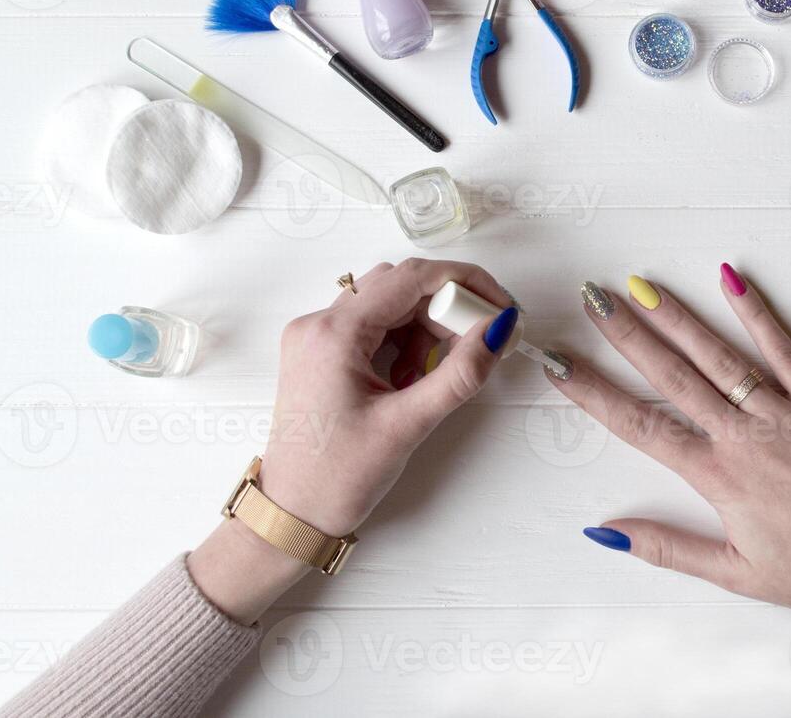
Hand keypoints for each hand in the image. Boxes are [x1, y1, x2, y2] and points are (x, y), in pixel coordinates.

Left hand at [189, 258, 516, 622]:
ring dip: (424, 329)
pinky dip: (403, 343)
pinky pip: (373, 326)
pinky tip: (410, 380)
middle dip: (446, 310)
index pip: (410, 278)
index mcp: (334, 334)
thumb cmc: (337, 477)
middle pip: (400, 286)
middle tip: (476, 345)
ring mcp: (316, 337)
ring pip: (389, 305)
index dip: (464, 283)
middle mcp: (319, 324)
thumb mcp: (408, 425)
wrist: (290, 513)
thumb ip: (459, 374)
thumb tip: (498, 330)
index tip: (500, 305)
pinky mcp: (321, 353)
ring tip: (433, 378)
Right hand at [547, 266, 790, 680]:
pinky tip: (730, 279)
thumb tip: (604, 532)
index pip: (640, 425)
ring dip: (676, 318)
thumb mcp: (734, 574)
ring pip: (719, 356)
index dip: (593, 392)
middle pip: (672, 376)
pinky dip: (757, 312)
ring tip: (640, 285)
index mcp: (718, 478)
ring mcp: (785, 413)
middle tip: (592, 300)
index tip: (560, 364)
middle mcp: (744, 437)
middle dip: (627, 335)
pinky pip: (784, 349)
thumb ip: (666, 547)